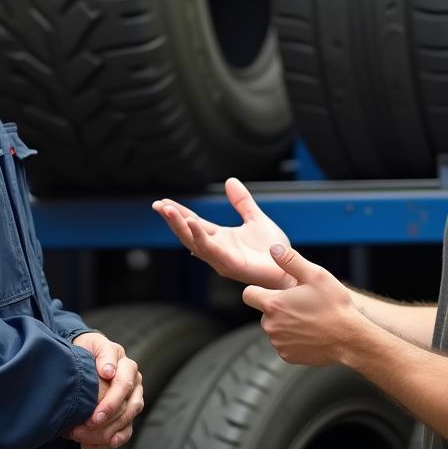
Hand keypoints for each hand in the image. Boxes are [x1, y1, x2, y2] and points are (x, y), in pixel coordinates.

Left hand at [68, 333, 143, 448]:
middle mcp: (134, 383)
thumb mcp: (94, 343)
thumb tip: (109, 371)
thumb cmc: (88, 349)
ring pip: (128, 420)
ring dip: (108, 433)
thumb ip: (103, 354)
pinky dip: (110, 440)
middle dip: (108, 421)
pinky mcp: (127, 413)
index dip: (111, 403)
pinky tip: (92, 447)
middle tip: (87, 428)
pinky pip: (125, 431)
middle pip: (129, 407)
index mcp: (127, 366)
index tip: (94, 416)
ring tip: (86, 439)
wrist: (84, 355)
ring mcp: (132, 399)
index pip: (124, 386)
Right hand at [153, 177, 295, 289]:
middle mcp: (217, 250)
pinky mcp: (232, 265)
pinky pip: (212, 250)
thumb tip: (230, 180)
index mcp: (220, 239)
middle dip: (172, 220)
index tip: (163, 202)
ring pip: (194, 242)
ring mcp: (222, 259)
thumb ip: (242, 202)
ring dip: (180, 226)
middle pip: (188, 233)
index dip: (178, 213)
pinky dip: (200, 236)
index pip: (193, 223)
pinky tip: (193, 222)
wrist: (289, 268)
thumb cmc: (273, 249)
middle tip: (158, 205)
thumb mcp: (255, 218)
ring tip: (168, 210)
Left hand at [243, 243, 366, 366]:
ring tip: (308, 319)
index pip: (248, 294)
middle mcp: (270, 325)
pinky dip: (293, 339)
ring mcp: (278, 343)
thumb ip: (291, 260)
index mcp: (273, 304)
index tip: (275, 291)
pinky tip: (310, 333)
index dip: (259, 290)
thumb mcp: (315, 275)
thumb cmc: (334, 305)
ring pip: (274, 328)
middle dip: (277, 307)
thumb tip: (274, 248)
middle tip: (302, 304)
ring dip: (285, 323)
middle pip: (264, 312)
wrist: (350, 338)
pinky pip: (283, 343)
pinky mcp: (287, 356)